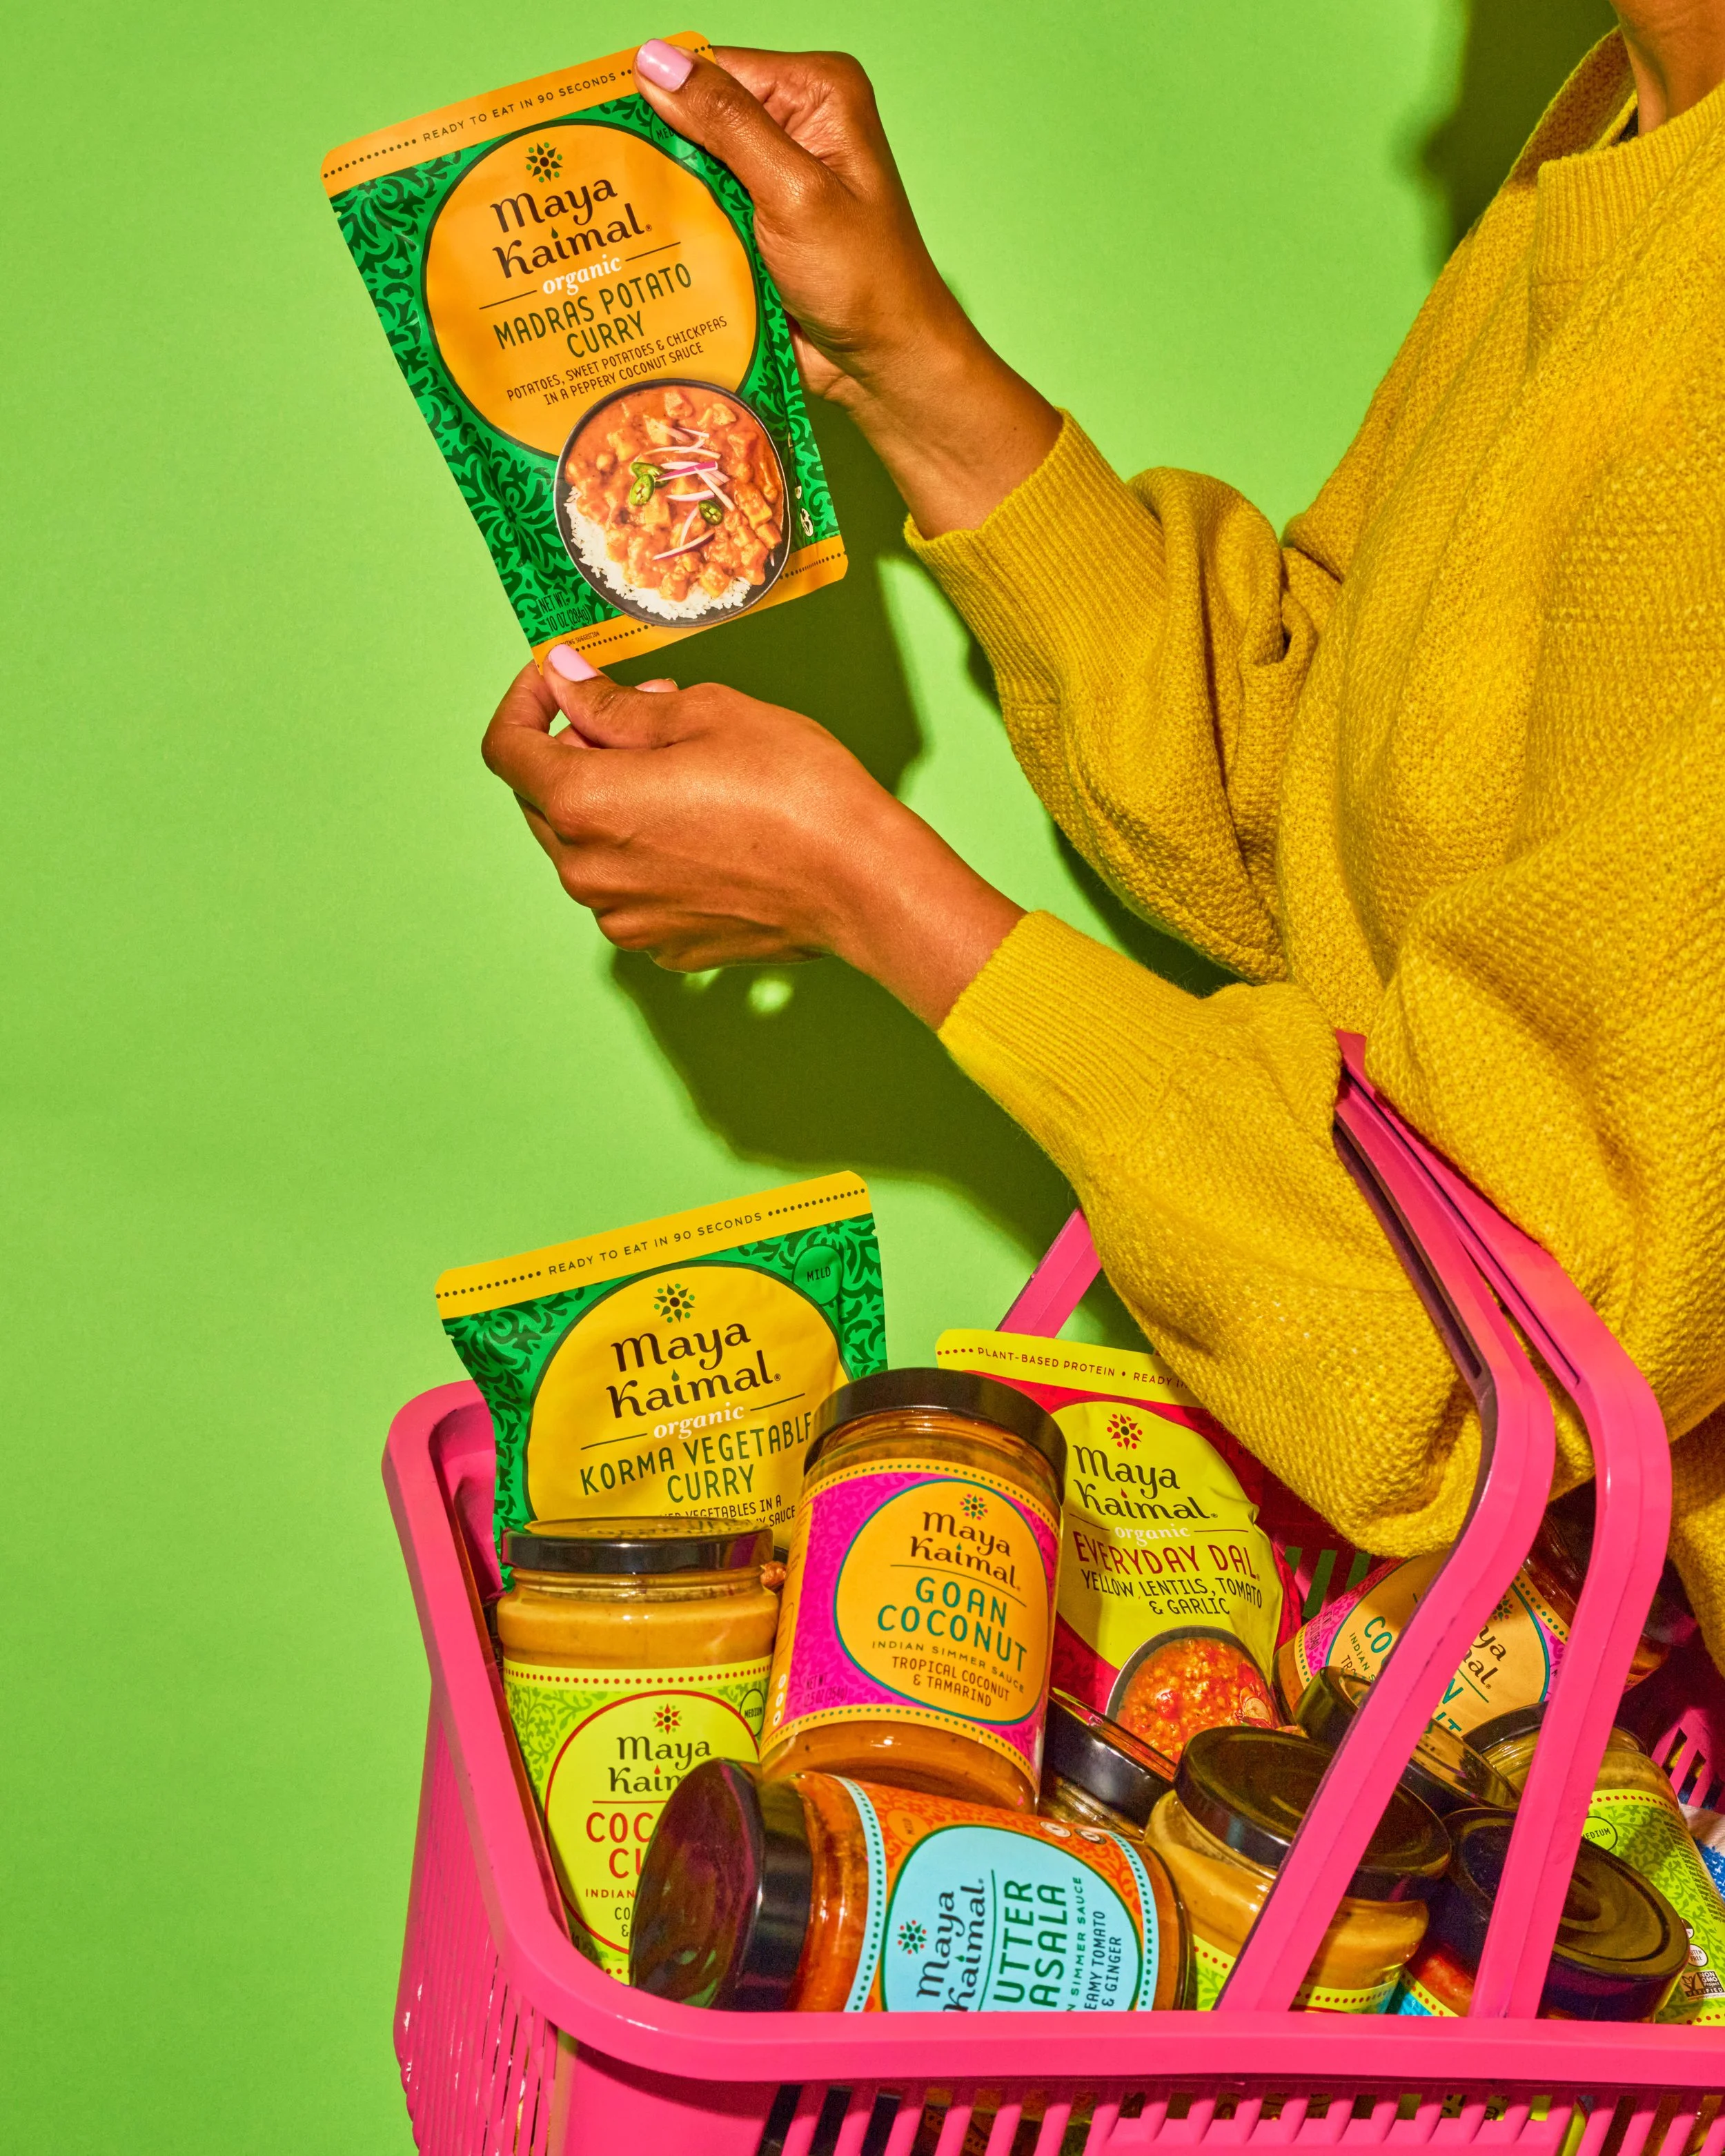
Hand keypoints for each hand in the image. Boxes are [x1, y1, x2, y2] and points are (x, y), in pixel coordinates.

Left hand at [481, 653, 1023, 1026]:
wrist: (861, 882)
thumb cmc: (793, 789)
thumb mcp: (704, 714)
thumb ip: (614, 704)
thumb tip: (564, 682)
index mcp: (585, 805)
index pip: (506, 749)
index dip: (524, 701)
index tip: (561, 680)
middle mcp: (588, 874)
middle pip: (543, 799)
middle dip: (579, 745)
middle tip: (650, 710)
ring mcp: (625, 919)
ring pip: (587, 845)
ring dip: (615, 798)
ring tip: (689, 767)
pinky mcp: (664, 944)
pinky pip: (630, 887)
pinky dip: (647, 849)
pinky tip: (706, 824)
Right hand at [633, 39, 1058, 534]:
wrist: (885, 366)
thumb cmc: (863, 280)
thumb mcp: (793, 191)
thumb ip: (727, 125)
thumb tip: (656, 63)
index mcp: (816, 92)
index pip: (715, 70)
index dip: (659, 95)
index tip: (600, 123)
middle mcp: (795, 125)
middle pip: (698, 118)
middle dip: (654, 150)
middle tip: (593, 182)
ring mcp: (773, 180)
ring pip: (692, 171)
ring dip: (659, 199)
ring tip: (605, 220)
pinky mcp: (757, 228)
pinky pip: (701, 216)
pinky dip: (676, 234)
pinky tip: (637, 250)